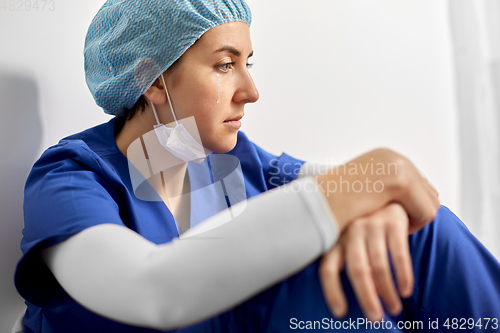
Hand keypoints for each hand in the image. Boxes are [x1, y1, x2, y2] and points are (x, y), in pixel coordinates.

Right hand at [314, 148, 439, 231]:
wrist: (318, 203)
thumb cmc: (332, 203)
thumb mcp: (361, 190)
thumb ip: (382, 190)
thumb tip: (400, 203)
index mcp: (384, 157)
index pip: (417, 184)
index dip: (409, 206)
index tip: (393, 218)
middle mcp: (394, 157)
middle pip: (428, 192)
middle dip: (415, 212)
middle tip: (394, 225)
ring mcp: (399, 167)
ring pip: (429, 204)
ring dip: (413, 219)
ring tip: (389, 226)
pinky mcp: (402, 182)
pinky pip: (426, 212)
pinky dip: (413, 225)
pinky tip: (389, 225)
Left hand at [319, 203, 412, 321]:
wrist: (386, 191)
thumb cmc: (365, 225)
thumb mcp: (350, 240)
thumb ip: (349, 262)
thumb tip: (356, 297)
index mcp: (336, 238)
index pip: (327, 268)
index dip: (332, 291)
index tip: (340, 312)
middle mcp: (351, 230)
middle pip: (357, 270)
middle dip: (367, 297)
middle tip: (375, 317)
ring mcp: (372, 224)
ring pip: (378, 264)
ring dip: (387, 291)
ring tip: (394, 308)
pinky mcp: (393, 220)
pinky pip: (399, 252)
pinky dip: (403, 274)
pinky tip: (406, 289)